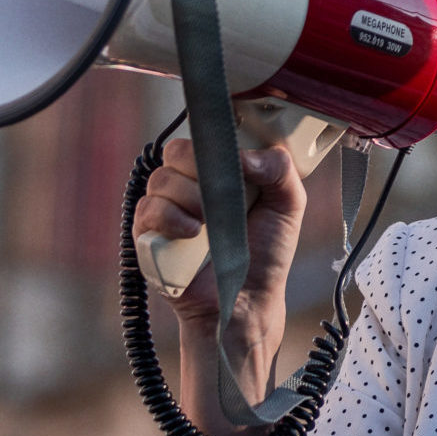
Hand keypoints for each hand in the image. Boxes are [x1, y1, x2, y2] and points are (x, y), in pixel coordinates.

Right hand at [131, 136, 307, 435]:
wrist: (247, 299)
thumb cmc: (267, 251)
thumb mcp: (289, 203)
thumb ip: (279, 168)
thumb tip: (244, 156)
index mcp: (220, 171)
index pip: (205, 136)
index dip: (216, 140)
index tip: (235, 158)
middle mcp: (189, 184)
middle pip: (177, 150)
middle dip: (201, 167)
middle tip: (223, 193)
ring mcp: (166, 208)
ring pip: (162, 178)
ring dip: (190, 196)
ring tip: (208, 222)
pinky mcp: (149, 235)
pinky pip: (147, 210)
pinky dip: (170, 217)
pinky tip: (192, 233)